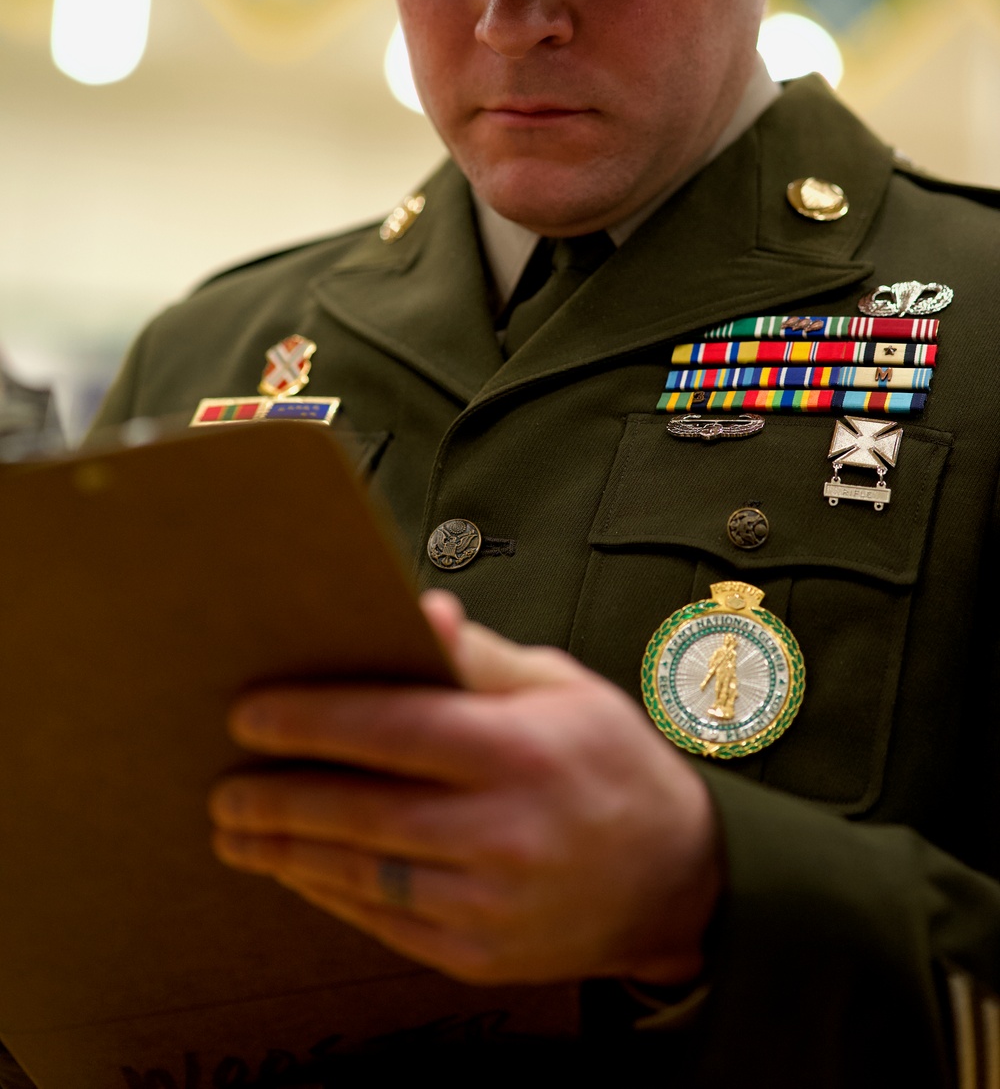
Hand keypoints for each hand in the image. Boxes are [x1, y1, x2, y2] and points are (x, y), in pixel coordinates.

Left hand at [210, 591, 720, 986]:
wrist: (679, 881)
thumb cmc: (611, 763)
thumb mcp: (561, 687)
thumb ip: (478, 656)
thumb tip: (416, 612)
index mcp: (519, 750)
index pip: (392, 729)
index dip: (311, 720)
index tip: (248, 715)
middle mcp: (503, 831)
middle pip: (360, 811)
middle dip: (277, 797)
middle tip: (222, 786)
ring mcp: (490, 902)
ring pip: (362, 873)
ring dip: (288, 851)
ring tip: (238, 831)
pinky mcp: (479, 953)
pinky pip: (385, 921)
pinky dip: (332, 894)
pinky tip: (298, 871)